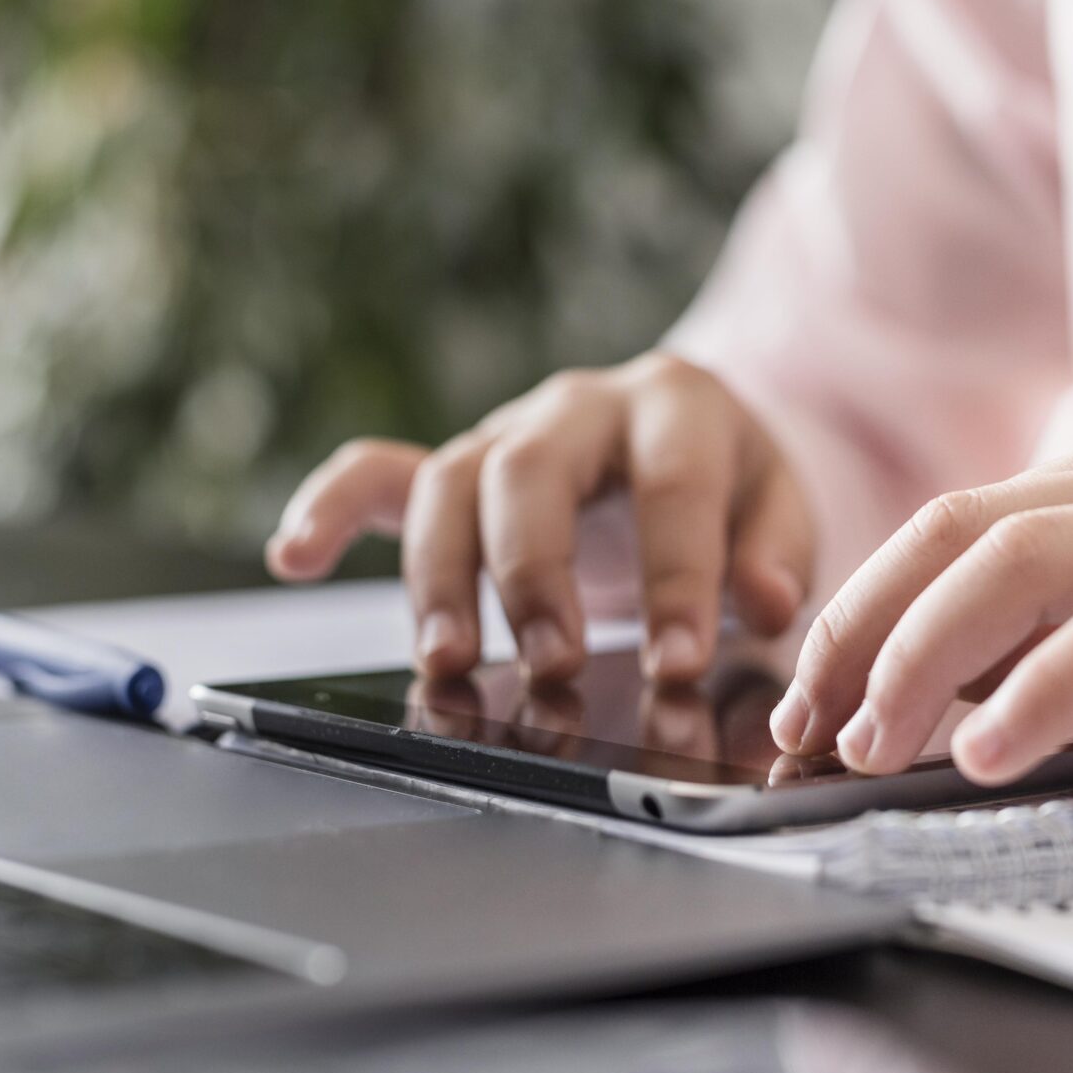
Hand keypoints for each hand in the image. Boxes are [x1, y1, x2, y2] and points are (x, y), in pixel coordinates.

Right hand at [269, 354, 813, 684]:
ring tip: (450, 662)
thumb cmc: (735, 492)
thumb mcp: (779, 511)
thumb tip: (769, 603)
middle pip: (531, 472)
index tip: (676, 664)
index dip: (676, 574)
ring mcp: (509, 434)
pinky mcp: (456, 470)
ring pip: (449, 482)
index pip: (671, 482)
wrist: (697, 446)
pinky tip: (293, 557)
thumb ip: (778, 555)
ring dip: (442, 576)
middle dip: (534, 572)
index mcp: (678, 406)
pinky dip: (330, 508)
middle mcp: (581, 407)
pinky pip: (377, 473)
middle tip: (553, 666)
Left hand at [771, 409, 1072, 817]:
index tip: (812, 701)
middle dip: (862, 630)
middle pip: (963, 526)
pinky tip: (989, 753)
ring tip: (873, 744)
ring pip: (1021, 558)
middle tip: (806, 729)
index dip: (868, 609)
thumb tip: (965, 683)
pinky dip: (1041, 687)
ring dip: (923, 656)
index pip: (964, 520)